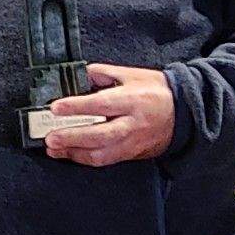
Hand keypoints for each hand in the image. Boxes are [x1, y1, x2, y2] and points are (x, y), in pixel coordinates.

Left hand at [44, 62, 175, 165]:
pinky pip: (105, 160)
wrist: (183, 114)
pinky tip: (69, 153)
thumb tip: (78, 76)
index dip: (77, 106)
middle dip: (72, 138)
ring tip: (54, 148)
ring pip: (101, 154)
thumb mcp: (131, 74)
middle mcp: (132, 124)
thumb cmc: (156, 91)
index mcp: (133, 100)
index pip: (101, 104)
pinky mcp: (131, 154)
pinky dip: (84, 159)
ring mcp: (132, 142)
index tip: (56, 107)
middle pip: (100, 135)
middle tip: (51, 137)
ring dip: (74, 153)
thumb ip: (102, 74)